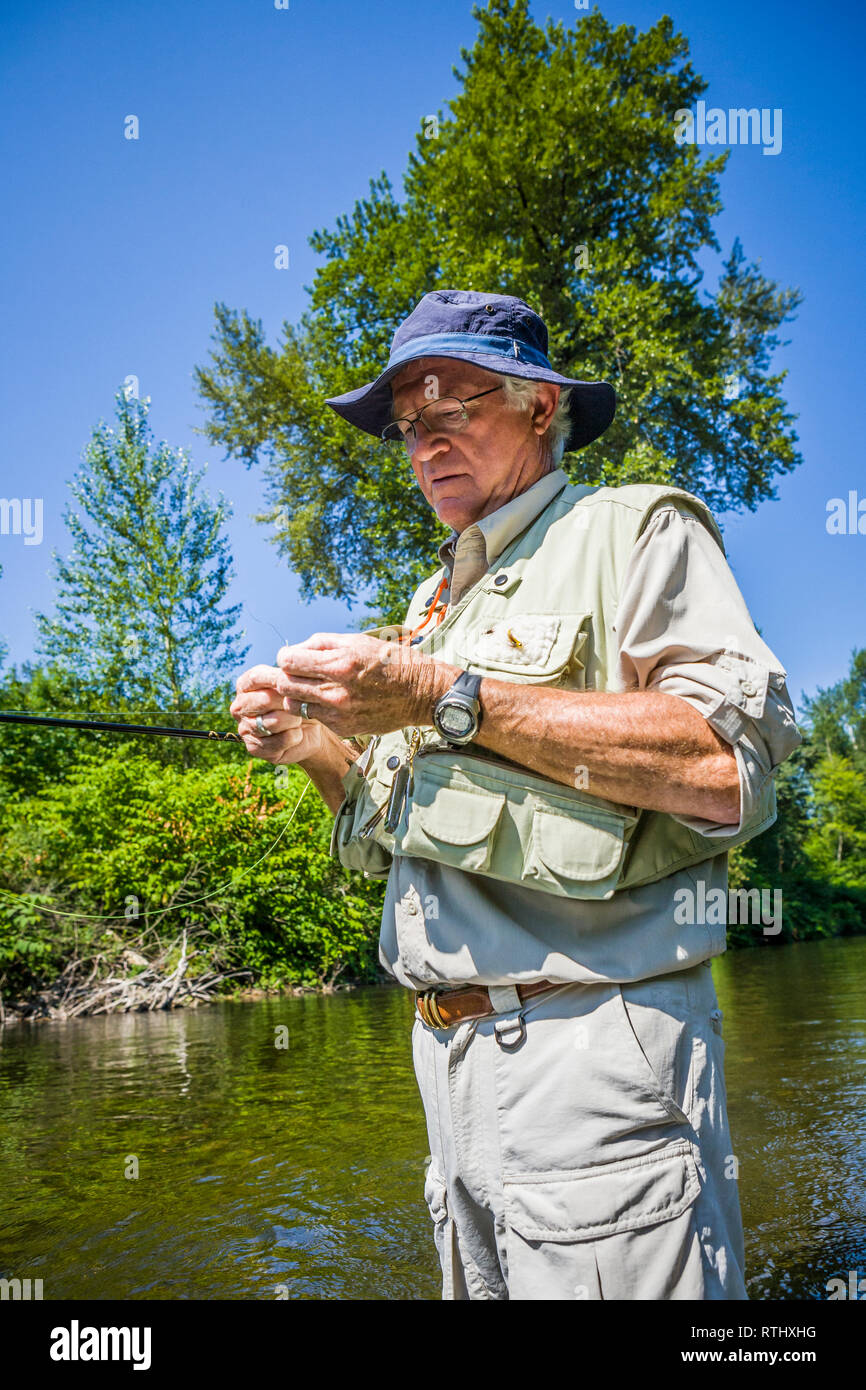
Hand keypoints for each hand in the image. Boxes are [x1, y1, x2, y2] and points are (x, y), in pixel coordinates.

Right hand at [230, 664, 325, 765]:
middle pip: (264, 700)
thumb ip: (286, 677)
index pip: (256, 677)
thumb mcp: (296, 684)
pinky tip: (297, 734)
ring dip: (294, 721)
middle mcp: (240, 707)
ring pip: (273, 722)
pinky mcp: (254, 748)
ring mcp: (245, 728)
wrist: (312, 729)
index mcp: (245, 685)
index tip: (298, 683)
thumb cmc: (301, 701)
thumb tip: (285, 677)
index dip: (279, 680)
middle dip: (289, 703)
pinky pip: (279, 741)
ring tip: (299, 719)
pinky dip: (295, 737)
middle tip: (303, 704)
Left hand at [273, 632, 454, 737]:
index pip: (288, 662)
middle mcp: (336, 692)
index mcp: (339, 664)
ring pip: (294, 705)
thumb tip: (296, 649)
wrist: (421, 693)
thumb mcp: (358, 641)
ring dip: (298, 695)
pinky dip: (316, 708)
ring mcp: (339, 713)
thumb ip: (322, 643)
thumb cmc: (391, 661)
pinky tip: (332, 700)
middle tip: (300, 673)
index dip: (287, 657)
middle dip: (288, 676)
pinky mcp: (344, 728)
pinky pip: (315, 717)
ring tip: (312, 688)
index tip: (294, 658)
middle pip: (286, 685)